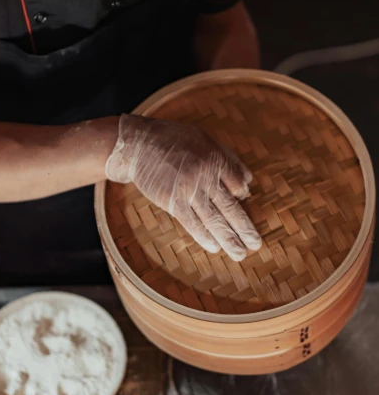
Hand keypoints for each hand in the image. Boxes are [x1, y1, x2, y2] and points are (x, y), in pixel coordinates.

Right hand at [105, 114, 261, 260]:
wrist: (139, 145)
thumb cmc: (173, 140)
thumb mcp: (204, 140)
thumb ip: (227, 159)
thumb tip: (248, 182)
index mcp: (216, 159)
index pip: (238, 184)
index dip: (242, 194)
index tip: (242, 200)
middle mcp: (205, 176)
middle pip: (231, 207)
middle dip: (245, 228)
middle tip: (256, 244)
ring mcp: (188, 191)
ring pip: (214, 220)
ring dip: (229, 239)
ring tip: (240, 254)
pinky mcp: (172, 202)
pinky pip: (192, 223)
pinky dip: (204, 237)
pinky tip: (215, 248)